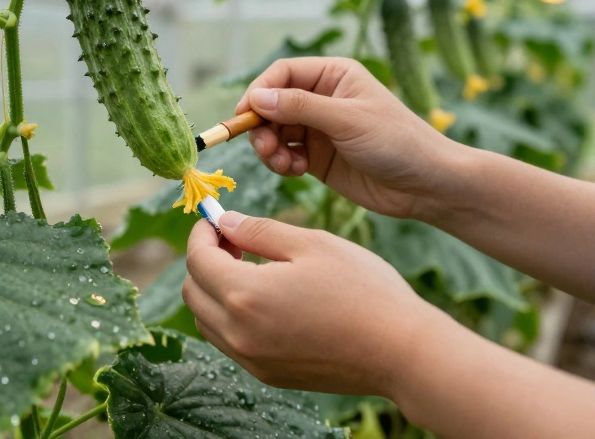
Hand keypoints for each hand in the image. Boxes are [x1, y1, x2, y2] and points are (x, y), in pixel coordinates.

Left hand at [183, 212, 436, 396]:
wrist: (402, 352)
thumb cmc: (363, 290)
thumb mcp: (311, 244)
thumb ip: (259, 231)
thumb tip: (224, 222)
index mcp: (244, 296)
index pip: (197, 260)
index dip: (202, 233)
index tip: (215, 219)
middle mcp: (239, 334)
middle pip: (193, 292)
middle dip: (204, 260)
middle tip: (235, 240)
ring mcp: (252, 360)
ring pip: (207, 321)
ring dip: (215, 290)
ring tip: (251, 267)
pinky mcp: (268, 375)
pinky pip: (229, 342)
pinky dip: (231, 316)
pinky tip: (265, 298)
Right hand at [238, 56, 452, 218]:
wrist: (425, 185)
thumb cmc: (396, 142)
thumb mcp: (347, 120)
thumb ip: (300, 107)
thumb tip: (256, 97)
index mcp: (333, 75)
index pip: (282, 74)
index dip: (259, 92)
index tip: (245, 115)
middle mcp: (322, 98)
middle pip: (271, 104)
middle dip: (261, 126)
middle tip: (264, 148)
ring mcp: (318, 128)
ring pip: (274, 131)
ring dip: (269, 148)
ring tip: (281, 164)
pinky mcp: (317, 157)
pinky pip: (284, 154)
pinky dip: (281, 164)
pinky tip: (296, 173)